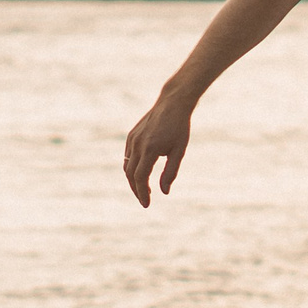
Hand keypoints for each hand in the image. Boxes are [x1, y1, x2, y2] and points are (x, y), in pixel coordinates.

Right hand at [122, 85, 194, 206]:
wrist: (172, 103)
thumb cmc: (180, 127)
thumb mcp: (179, 151)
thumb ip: (170, 172)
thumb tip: (164, 192)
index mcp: (150, 149)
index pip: (140, 178)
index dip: (142, 193)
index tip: (147, 204)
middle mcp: (137, 144)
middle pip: (131, 174)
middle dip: (136, 189)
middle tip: (145, 200)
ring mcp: (132, 139)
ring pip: (127, 166)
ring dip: (133, 179)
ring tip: (144, 189)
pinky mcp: (131, 135)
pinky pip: (127, 156)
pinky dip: (131, 167)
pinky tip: (141, 172)